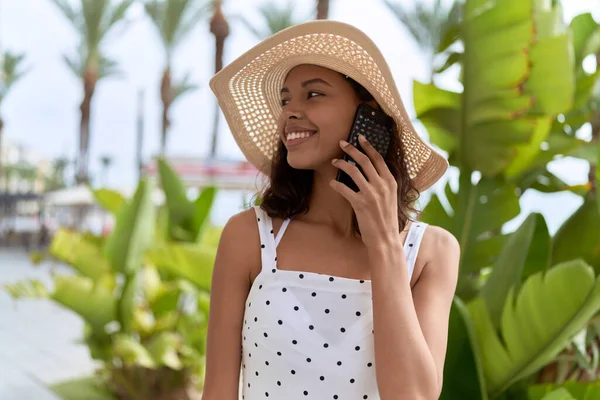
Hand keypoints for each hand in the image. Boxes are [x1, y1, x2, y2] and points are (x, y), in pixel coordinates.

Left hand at [329, 135, 402, 250]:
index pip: (378, 158)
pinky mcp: (360, 204)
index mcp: (390, 182)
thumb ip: (383, 184)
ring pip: (353, 171)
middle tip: (341, 143)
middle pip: (364, 160)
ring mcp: (371, 194)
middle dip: (351, 149)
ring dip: (341, 164)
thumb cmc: (386, 220)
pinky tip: (332, 183)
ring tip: (334, 162)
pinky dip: (336, 184)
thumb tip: (371, 172)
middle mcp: (382, 185)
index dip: (368, 146)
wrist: (385, 239)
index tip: (360, 137)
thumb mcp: (390, 198)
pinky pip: (344, 188)